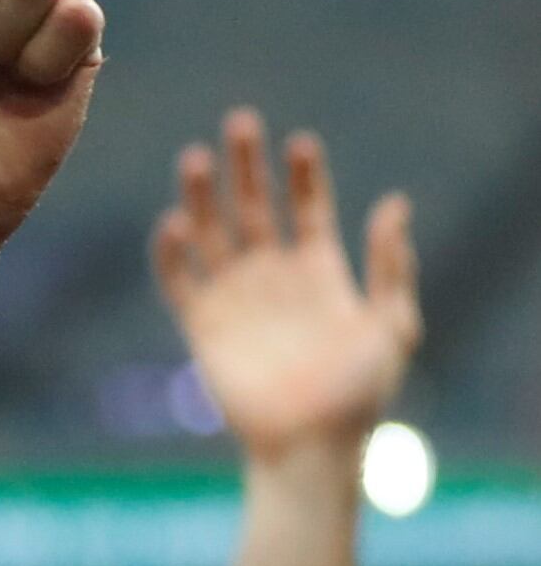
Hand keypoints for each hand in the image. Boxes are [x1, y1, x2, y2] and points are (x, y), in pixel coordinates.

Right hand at [152, 109, 420, 460]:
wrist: (310, 443)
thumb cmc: (359, 392)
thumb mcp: (393, 323)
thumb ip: (391, 265)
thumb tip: (394, 203)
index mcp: (321, 272)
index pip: (307, 208)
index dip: (303, 175)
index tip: (299, 142)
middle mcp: (274, 276)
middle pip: (255, 206)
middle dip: (246, 165)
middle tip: (239, 122)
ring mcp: (235, 298)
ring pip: (212, 232)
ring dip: (201, 195)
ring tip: (196, 157)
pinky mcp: (202, 325)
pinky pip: (179, 280)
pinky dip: (171, 252)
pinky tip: (173, 223)